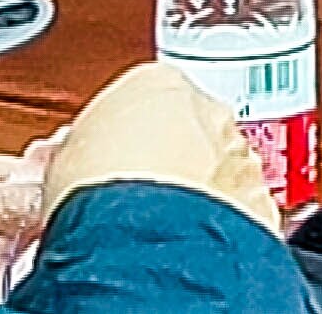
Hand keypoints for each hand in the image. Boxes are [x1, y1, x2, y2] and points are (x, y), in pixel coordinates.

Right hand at [42, 60, 281, 235]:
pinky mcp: (257, 199)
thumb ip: (79, 149)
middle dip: (167, 158)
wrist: (137, 236)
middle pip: (187, 129)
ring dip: (198, 189)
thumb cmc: (97, 190)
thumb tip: (69, 164)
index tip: (109, 163)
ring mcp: (237, 154)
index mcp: (158, 82)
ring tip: (157, 224)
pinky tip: (188, 239)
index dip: (123, 137)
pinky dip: (221, 221)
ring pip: (219, 166)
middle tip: (134, 194)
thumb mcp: (64, 159)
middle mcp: (208, 110)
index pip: (143, 100)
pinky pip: (240, 206)